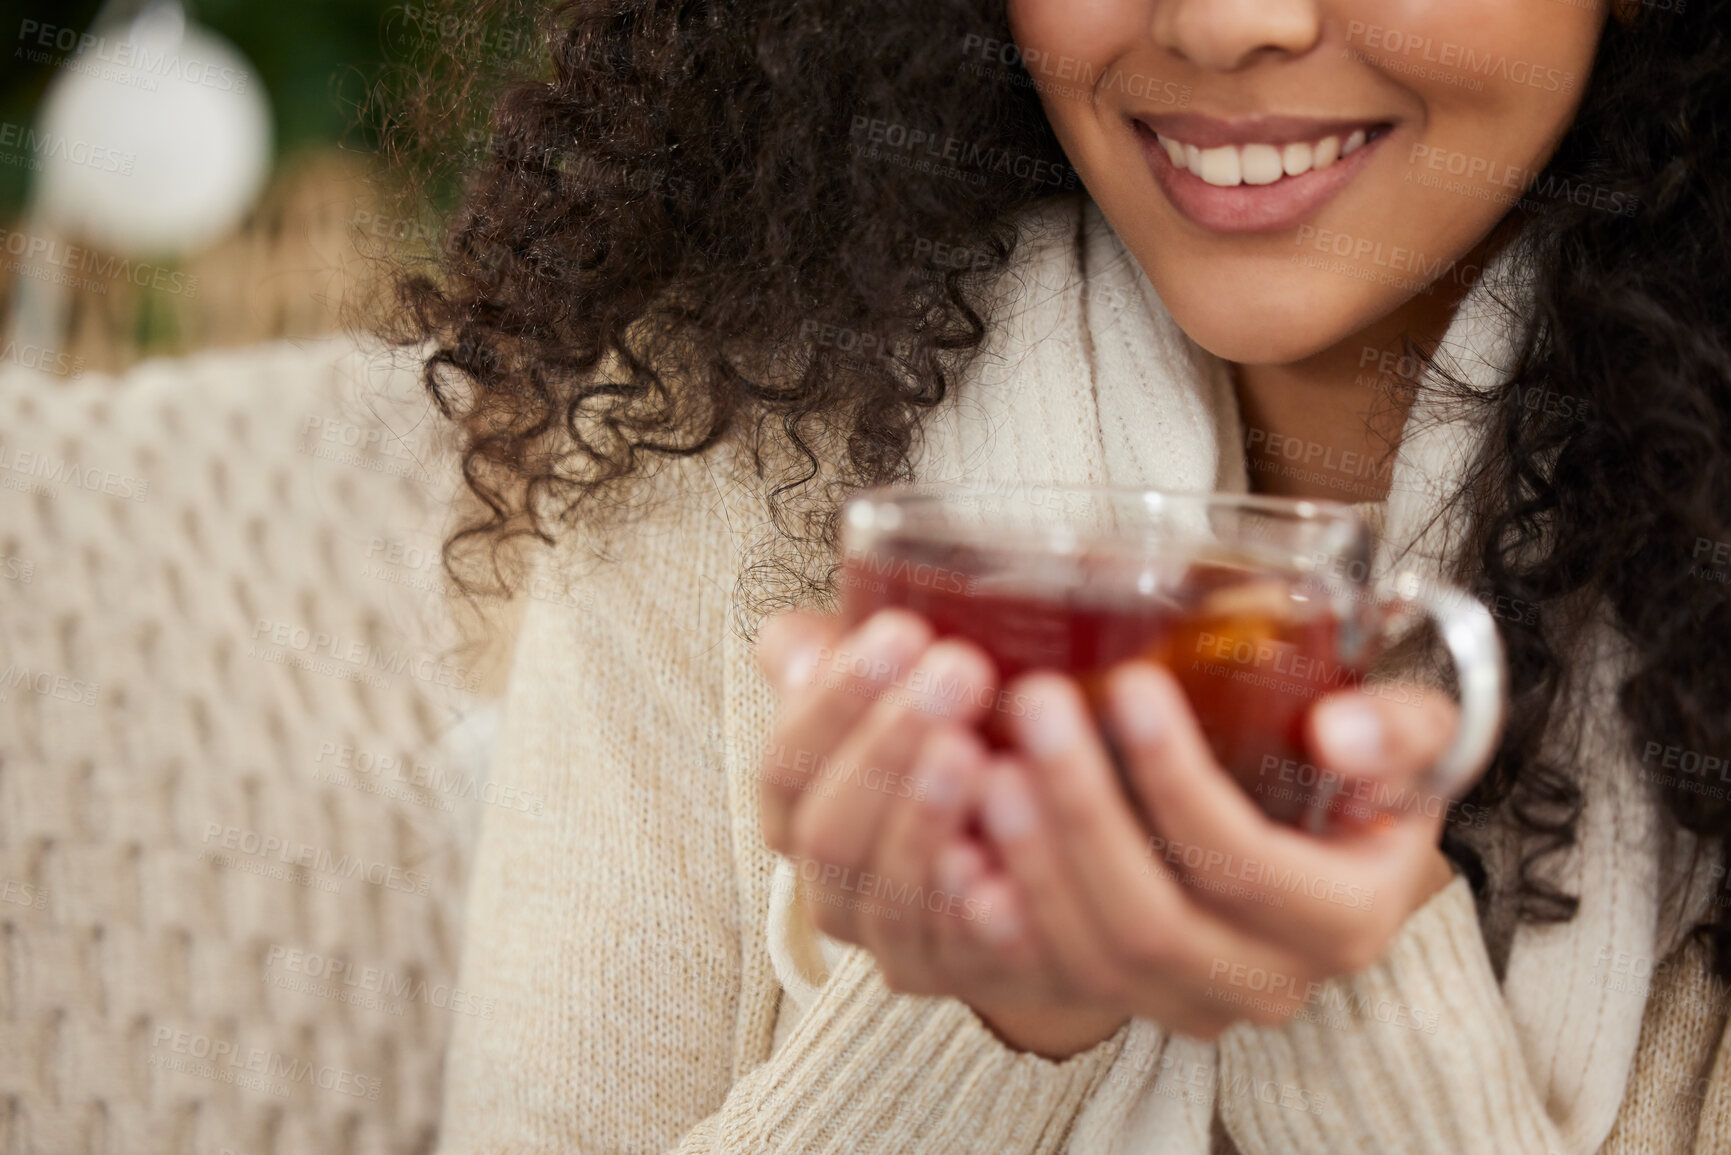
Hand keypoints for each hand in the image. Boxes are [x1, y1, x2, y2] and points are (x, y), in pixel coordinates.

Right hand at [753, 610, 1070, 1015]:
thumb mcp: (903, 687)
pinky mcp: (963, 980)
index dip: (837, 699)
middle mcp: (830, 886)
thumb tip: (795, 644)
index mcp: (799, 811)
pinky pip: (960, 958)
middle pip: (830, 830)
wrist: (1048, 835)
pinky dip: (976, 915)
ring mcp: (893, 942)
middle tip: (959, 670)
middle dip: (888, 744)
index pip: (788, 762)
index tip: (903, 631)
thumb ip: (842, 661)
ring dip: (927, 819)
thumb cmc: (966, 734)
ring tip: (981, 750)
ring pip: (888, 894)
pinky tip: (1005, 869)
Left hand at [960, 662, 1463, 1043]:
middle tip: (1032, 707)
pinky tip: (954, 844)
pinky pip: (1044, 977)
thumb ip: (1399, 728)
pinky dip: (993, 915)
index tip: (1133, 687)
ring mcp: (1190, 1002)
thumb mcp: (1410, 739)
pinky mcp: (1126, 999)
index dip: (1182, 783)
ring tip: (983, 761)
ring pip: (1089, 961)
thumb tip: (1340, 731)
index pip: (1249, 866)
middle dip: (1082, 811)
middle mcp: (1269, 981)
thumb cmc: (1358, 774)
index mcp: (1344, 920)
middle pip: (1152, 923)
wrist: (1322, 836)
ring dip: (1028, 861)